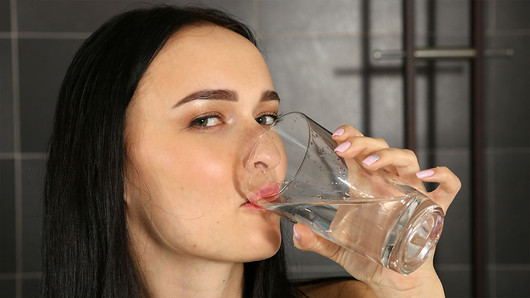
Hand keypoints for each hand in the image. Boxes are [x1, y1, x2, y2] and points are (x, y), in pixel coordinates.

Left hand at [292, 125, 460, 296]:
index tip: (337, 137)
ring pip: (409, 160)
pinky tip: (425, 175)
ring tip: (371, 163)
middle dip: (365, 143)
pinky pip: (448, 187)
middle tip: (345, 150)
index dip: (353, 136)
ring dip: (391, 155)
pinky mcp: (434, 210)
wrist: (392, 282)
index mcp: (370, 184)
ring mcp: (414, 194)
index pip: (363, 149)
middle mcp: (392, 183)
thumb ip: (315, 240)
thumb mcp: (336, 247)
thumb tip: (295, 233)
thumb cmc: (367, 258)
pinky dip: (443, 176)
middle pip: (384, 149)